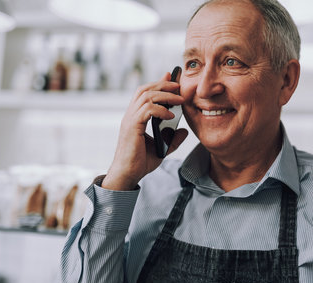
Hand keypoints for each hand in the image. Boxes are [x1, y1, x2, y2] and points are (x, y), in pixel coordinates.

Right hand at [102, 72, 187, 190]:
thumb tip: (184, 130)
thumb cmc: (140, 162)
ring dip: (165, 95)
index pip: (144, 93)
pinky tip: (170, 116)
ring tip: (179, 100)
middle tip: (178, 85)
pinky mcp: (132, 127)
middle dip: (162, 84)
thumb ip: (172, 139)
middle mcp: (130, 115)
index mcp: (135, 117)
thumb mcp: (162, 149)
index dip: (158, 83)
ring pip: (146, 96)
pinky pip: (147, 110)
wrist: (128, 175)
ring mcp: (130, 120)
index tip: (172, 78)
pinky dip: (160, 110)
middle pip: (144, 89)